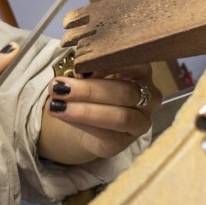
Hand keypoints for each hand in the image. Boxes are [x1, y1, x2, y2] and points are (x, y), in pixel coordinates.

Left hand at [37, 64, 160, 164]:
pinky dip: (81, 123)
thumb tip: (78, 72)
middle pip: (124, 92)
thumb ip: (90, 70)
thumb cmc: (95, 91)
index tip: (80, 66)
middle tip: (58, 86)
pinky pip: (106, 134)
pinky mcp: (124, 142)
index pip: (135, 63)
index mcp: (142, 72)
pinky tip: (61, 114)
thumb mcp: (93, 74)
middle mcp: (149, 97)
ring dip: (84, 110)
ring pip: (119, 117)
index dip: (108, 65)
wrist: (89, 121)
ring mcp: (140, 122)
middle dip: (89, 90)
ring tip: (56, 104)